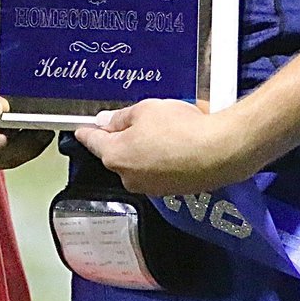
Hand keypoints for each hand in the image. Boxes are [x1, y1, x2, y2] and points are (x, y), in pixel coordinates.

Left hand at [74, 98, 257, 196]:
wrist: (219, 152)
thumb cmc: (179, 127)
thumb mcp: (145, 110)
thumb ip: (120, 117)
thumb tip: (105, 122)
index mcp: (116, 156)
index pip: (93, 141)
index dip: (86, 131)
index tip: (80, 128)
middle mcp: (129, 177)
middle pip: (116, 153)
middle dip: (120, 137)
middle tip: (131, 118)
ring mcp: (150, 187)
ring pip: (137, 162)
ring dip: (142, 147)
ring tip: (160, 127)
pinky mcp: (171, 190)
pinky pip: (156, 169)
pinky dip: (159, 157)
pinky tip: (174, 142)